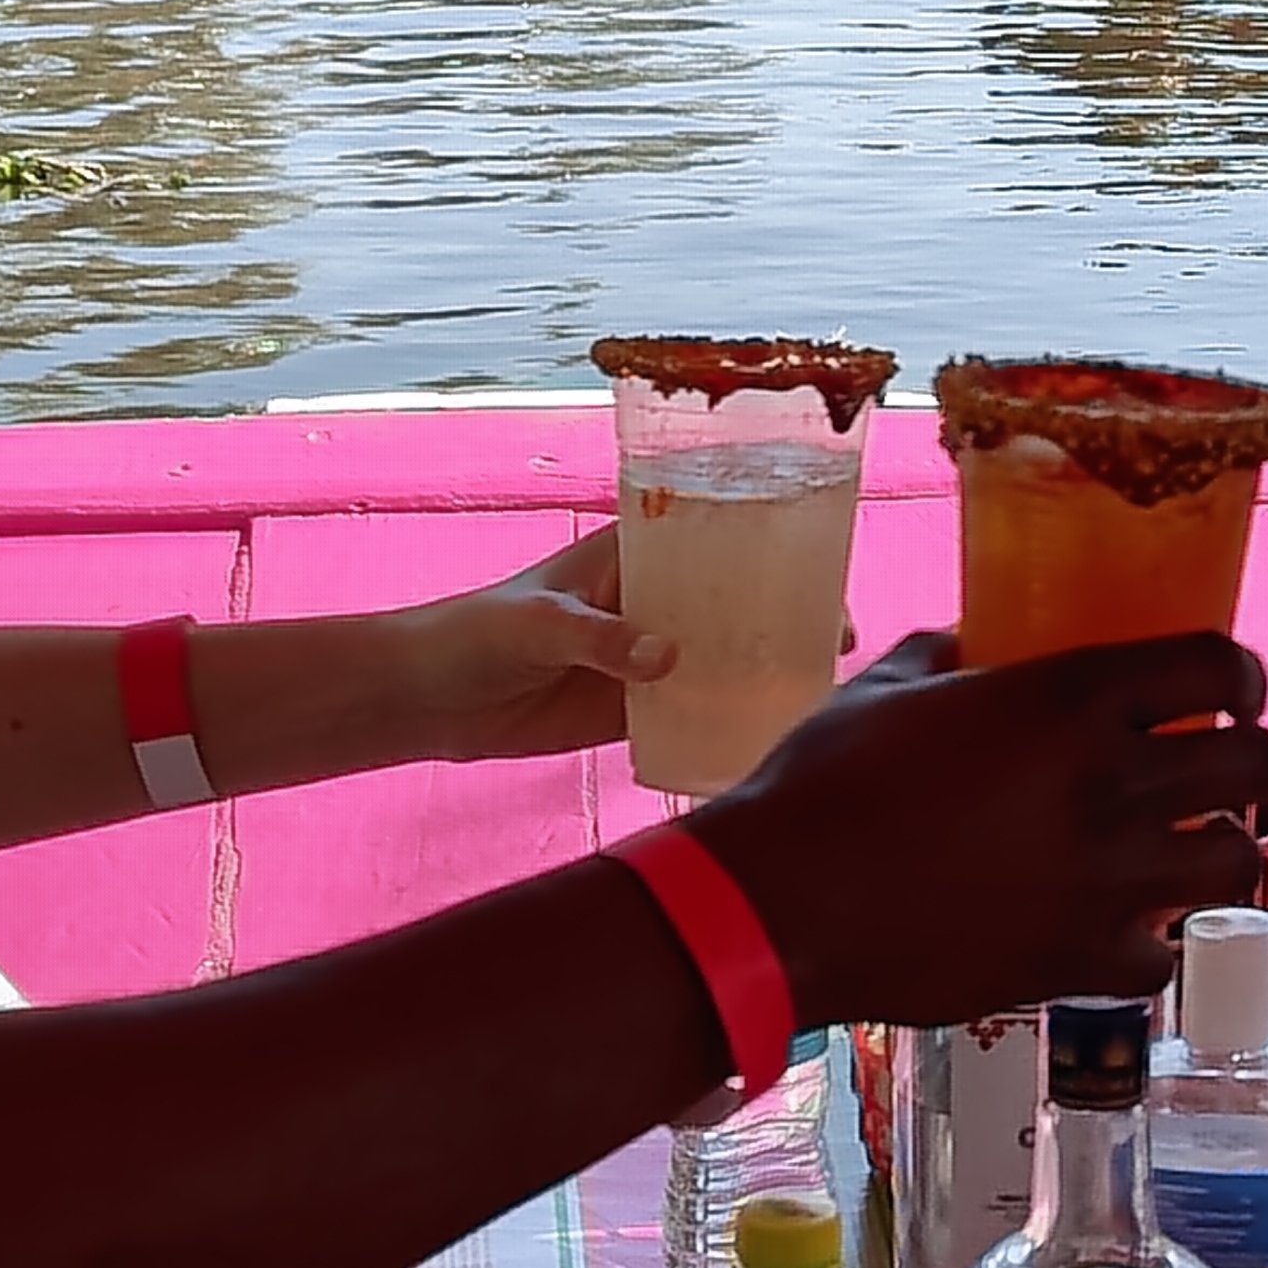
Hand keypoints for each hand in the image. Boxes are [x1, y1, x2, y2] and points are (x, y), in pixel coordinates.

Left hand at [392, 530, 862, 764]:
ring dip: (768, 667)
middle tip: (838, 640)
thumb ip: (601, 638)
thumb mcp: (539, 626)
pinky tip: (771, 732)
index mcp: (636, 553)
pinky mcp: (637, 708)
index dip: (772, 546)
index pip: (717, 535)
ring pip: (726, 654)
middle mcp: (654, 598)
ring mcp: (650, 654)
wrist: (428, 701)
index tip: (822, 569)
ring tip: (823, 687)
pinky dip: (732, 717)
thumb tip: (668, 657)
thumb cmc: (475, 634)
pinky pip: (698, 709)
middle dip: (789, 614)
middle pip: (738, 599)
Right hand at [689, 632, 1267, 1028]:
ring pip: (1237, 862)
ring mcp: (1105, 879)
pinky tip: (1118, 927)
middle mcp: (1110, 783)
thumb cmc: (824, 782)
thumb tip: (978, 640)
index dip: (1239, 676)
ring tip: (1180, 847)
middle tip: (1209, 768)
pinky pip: (1164, 956)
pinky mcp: (1080, 961)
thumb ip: (956, 651)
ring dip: (1215, 849)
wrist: (781, 906)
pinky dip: (1151, 943)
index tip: (1227, 691)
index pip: (1219, 666)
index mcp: (1072, 697)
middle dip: (1245, 759)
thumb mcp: (893, 683)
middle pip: (1255, 762)